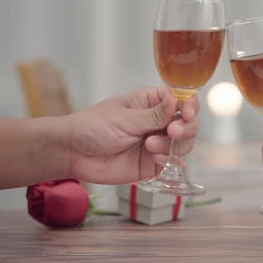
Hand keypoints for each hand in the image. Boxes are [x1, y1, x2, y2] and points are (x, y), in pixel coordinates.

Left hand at [64, 87, 198, 184]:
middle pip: (188, 123)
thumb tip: (177, 98)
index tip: (186, 113)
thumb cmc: (93, 127)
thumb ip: (154, 114)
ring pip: (183, 144)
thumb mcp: (125, 118)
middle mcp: (158, 122)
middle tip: (172, 132)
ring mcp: (157, 143)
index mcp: (151, 103)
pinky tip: (154, 159)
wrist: (74, 153)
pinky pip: (171, 163)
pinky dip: (169, 162)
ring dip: (173, 146)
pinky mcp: (152, 163)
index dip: (189, 106)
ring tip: (150, 147)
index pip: (181, 100)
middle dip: (186, 128)